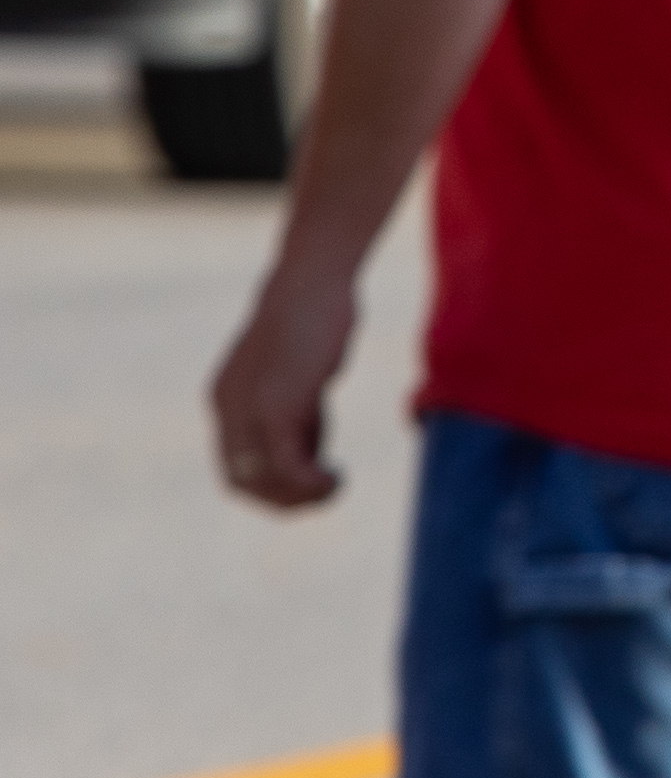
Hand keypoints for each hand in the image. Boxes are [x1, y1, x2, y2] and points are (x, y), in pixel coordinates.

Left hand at [209, 252, 359, 509]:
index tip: (308, 483)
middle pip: (240, 482)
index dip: (268, 486)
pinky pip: (286, 465)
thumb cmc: (316, 317)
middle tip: (322, 494)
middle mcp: (227, 410)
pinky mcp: (276, 406)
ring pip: (260, 479)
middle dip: (282, 499)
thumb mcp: (298, 374)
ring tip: (335, 487)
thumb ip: (294, 411)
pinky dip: (310, 482)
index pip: (234, 465)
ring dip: (298, 496)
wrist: (313, 278)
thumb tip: (308, 454)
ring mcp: (247, 409)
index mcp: (227, 401)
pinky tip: (336, 478)